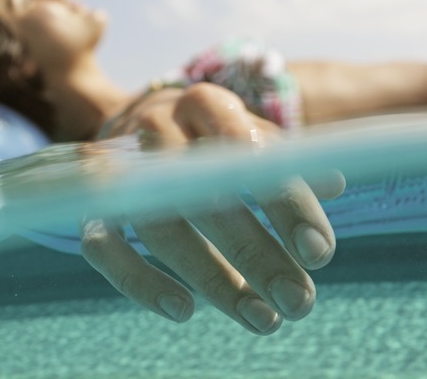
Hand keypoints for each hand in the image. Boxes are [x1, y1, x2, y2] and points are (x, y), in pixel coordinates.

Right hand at [81, 83, 343, 334]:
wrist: (138, 124)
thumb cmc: (209, 135)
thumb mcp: (248, 133)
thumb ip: (283, 157)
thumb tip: (333, 184)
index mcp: (206, 105)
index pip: (249, 152)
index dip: (286, 203)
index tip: (319, 254)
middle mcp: (159, 130)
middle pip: (205, 194)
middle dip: (256, 253)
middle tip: (299, 302)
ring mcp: (120, 169)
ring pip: (159, 227)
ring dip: (212, 279)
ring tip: (262, 319)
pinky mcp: (92, 205)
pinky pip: (104, 247)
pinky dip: (140, 282)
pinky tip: (184, 310)